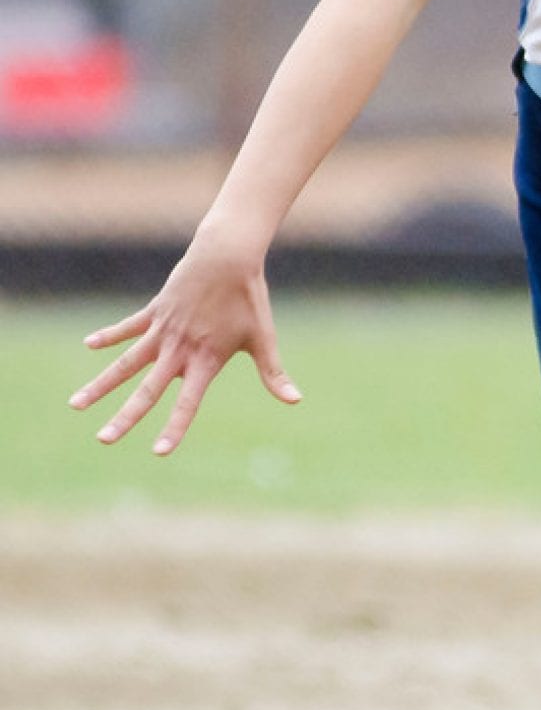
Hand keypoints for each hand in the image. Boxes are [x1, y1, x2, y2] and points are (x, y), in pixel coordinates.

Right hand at [68, 243, 300, 455]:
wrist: (229, 257)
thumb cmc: (249, 299)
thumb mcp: (263, 338)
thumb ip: (273, 374)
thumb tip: (296, 401)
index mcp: (205, 360)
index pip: (188, 402)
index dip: (175, 427)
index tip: (159, 452)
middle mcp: (179, 349)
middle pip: (147, 389)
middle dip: (125, 417)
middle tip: (103, 440)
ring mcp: (163, 330)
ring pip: (125, 363)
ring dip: (101, 384)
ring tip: (75, 405)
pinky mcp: (155, 312)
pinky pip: (127, 327)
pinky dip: (109, 335)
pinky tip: (89, 344)